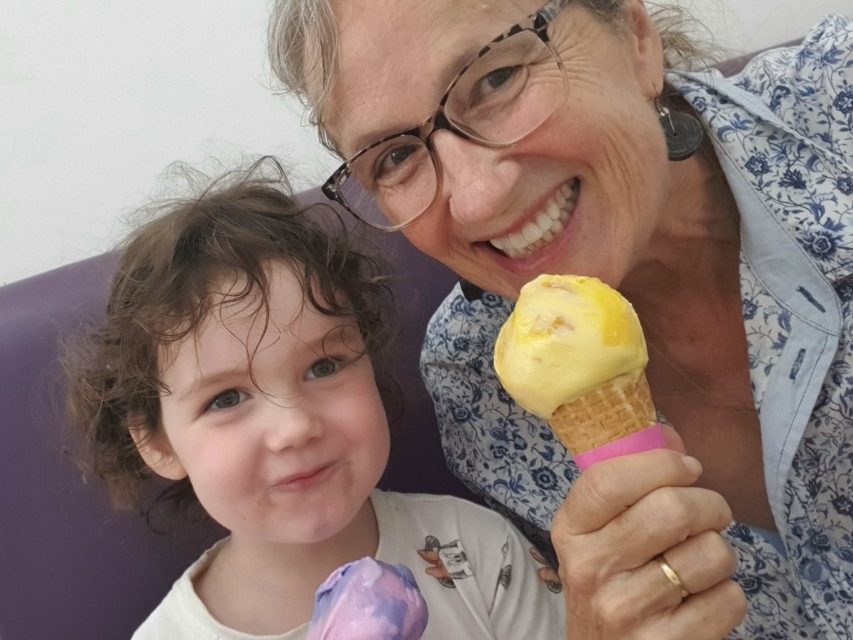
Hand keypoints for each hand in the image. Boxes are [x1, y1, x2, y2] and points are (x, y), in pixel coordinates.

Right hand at [551, 447, 746, 638]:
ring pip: (711, 553)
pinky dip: (727, 595)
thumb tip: (670, 432)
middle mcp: (591, 569)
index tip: (687, 467)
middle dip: (710, 504)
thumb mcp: (597, 537)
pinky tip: (702, 600)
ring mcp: (627, 610)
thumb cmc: (609, 586)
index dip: (660, 463)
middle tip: (711, 513)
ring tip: (699, 563)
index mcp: (570, 532)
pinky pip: (729, 598)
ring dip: (719, 553)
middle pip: (673, 509)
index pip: (609, 480)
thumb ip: (629, 485)